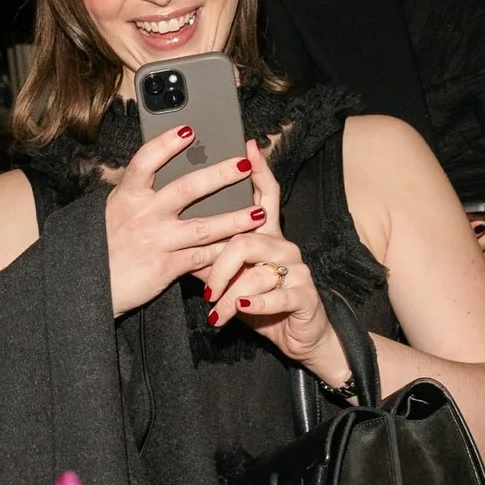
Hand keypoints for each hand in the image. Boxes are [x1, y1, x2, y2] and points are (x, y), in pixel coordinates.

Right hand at [104, 123, 259, 316]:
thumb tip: (165, 161)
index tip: (189, 131)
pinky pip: (203, 257)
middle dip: (219, 175)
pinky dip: (224, 251)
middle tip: (243, 165)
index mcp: (127, 196)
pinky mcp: (167, 268)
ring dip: (235, 219)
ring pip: (204, 227)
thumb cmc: (106, 242)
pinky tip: (243, 244)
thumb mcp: (116, 208)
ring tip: (259, 212)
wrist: (92, 285)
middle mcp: (143, 216)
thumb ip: (140, 189)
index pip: (145, 162)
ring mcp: (157, 242)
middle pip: (186, 190)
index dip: (166, 144)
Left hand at [196, 145, 348, 383]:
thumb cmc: (259, 301)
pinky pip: (277, 294)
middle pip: (247, 237)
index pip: (265, 195)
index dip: (259, 170)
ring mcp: (298, 269)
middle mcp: (284, 246)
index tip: (248, 146)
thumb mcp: (231, 278)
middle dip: (220, 265)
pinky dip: (255, 303)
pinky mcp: (306, 295)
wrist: (297, 338)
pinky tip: (242, 308)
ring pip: (258, 269)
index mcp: (267, 236)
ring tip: (218, 310)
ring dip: (232, 292)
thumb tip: (178, 237)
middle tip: (206, 291)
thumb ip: (211, 256)